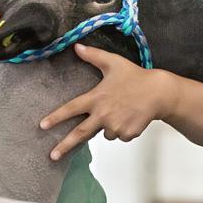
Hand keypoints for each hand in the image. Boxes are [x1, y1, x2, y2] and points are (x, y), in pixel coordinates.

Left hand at [39, 44, 174, 159]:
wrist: (159, 92)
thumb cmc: (135, 76)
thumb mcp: (113, 62)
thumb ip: (93, 56)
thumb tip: (76, 47)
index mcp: (96, 98)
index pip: (71, 109)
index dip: (56, 117)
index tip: (42, 126)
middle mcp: (103, 114)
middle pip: (80, 134)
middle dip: (64, 146)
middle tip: (52, 156)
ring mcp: (115, 126)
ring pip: (105, 133)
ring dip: (109, 126)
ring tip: (123, 110)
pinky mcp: (127, 133)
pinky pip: (120, 136)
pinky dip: (123, 129)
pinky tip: (132, 117)